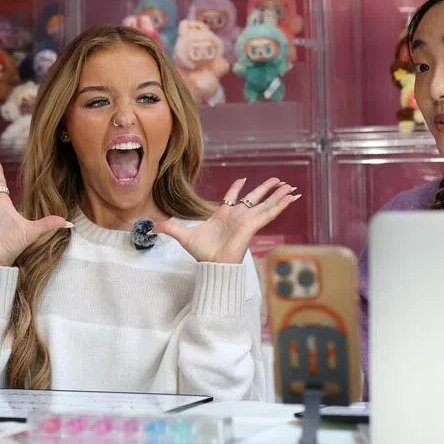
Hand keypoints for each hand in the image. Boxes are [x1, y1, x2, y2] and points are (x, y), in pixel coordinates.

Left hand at [154, 177, 299, 264]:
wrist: (213, 264)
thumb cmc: (202, 253)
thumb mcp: (183, 235)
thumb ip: (169, 227)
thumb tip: (151, 224)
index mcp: (224, 215)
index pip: (233, 197)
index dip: (237, 188)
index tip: (243, 179)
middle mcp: (238, 216)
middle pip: (255, 198)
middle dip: (266, 189)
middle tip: (278, 180)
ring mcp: (247, 220)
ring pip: (266, 204)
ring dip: (278, 195)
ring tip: (291, 186)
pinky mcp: (253, 225)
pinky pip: (269, 213)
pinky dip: (280, 205)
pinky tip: (290, 198)